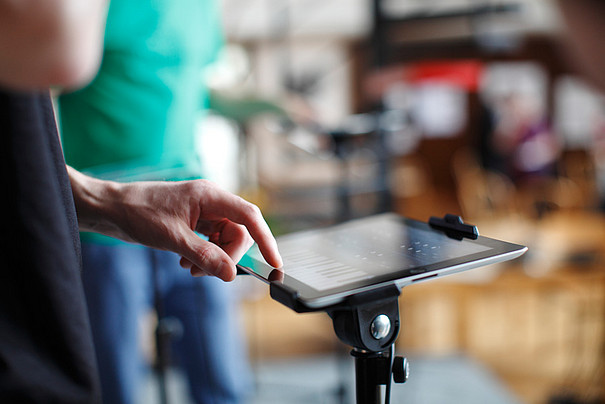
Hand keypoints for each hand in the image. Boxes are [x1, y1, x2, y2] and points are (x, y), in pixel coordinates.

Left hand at [69, 167, 281, 280]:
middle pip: (238, 233)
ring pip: (224, 240)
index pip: (249, 216)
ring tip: (191, 268)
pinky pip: (211, 242)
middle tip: (207, 272)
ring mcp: (203, 212)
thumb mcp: (173, 238)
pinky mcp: (194, 223)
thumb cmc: (137, 213)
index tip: (274, 262)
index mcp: (210, 196)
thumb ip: (204, 256)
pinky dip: (204, 256)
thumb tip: (230, 274)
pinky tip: (187, 263)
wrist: (110, 209)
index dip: (265, 239)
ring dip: (213, 258)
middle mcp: (211, 202)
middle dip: (227, 256)